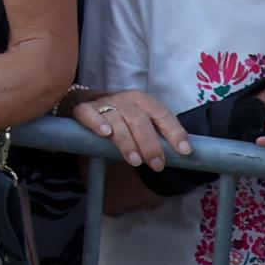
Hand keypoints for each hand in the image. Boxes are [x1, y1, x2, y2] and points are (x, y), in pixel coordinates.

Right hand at [67, 88, 191, 170]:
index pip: (162, 114)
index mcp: (142, 101)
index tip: (184, 151)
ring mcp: (102, 102)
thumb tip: (179, 156)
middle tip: (157, 165)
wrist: (80, 101)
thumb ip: (153, 134)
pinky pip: (89, 113)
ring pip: (117, 120)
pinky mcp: (82, 108)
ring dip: (127, 141)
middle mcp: (124, 99)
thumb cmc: (117, 117)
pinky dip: (97, 122)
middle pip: (140, 119)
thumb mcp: (137, 121)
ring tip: (135, 161)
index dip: (175, 132)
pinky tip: (105, 133)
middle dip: (150, 143)